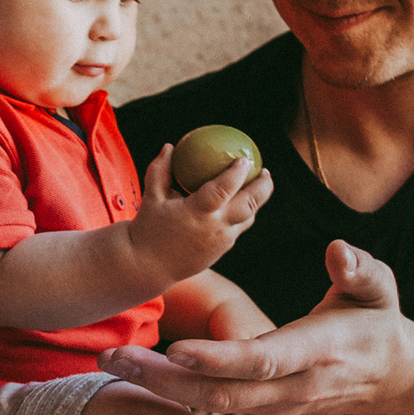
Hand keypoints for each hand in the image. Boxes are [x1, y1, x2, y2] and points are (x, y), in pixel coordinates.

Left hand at [101, 239, 413, 414]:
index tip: (176, 350)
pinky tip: (136, 375)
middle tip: (115, 359)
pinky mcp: (264, 407)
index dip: (218, 358)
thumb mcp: (378, 288)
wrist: (391, 377)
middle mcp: (293, 386)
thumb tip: (338, 250)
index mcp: (318, 351)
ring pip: (212, 402)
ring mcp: (277, 404)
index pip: (262, 360)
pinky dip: (174, 392)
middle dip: (166, 379)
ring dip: (159, 386)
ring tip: (112, 364)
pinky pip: (214, 404)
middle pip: (223, 391)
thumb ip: (359, 269)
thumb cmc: (377, 321)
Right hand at [122, 146, 271, 281]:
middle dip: (263, 187)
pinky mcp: (222, 250)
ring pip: (248, 218)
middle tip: (265, 171)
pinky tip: (238, 202)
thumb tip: (169, 147)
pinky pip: (237, 228)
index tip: (244, 158)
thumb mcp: (151, 197)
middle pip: (250, 205)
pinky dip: (241, 214)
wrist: (149, 267)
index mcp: (198, 212)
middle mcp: (215, 227)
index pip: (224, 188)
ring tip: (258, 185)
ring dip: (256, 201)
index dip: (237, 173)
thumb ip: (160, 170)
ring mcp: (221, 241)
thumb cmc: (148, 229)